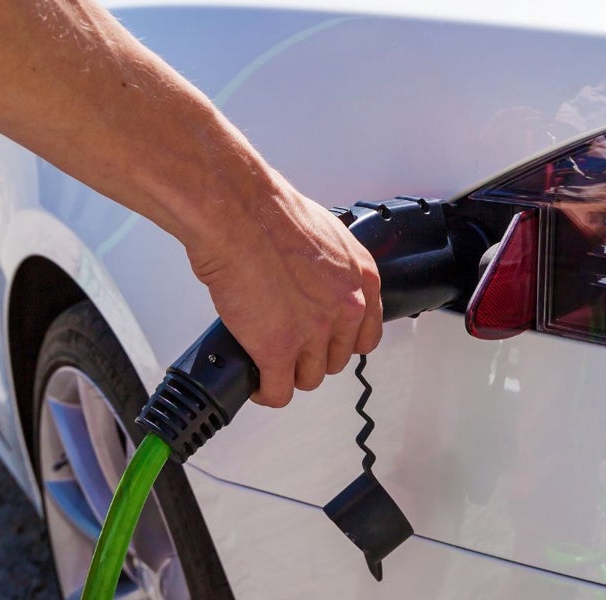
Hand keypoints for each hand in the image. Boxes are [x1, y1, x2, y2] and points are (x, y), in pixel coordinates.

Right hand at [188, 185, 382, 407]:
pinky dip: (265, 391)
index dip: (340, 342)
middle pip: (334, 359)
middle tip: (288, 345)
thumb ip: (328, 267)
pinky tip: (256, 381)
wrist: (238, 215)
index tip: (324, 342)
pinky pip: (278, 391)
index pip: (366, 335)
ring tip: (268, 362)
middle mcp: (345, 307)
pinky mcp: (278, 349)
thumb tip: (314, 282)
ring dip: (287, 373)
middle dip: (310, 355)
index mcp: (361, 278)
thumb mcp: (322, 234)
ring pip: (308, 378)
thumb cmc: (268, 213)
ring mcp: (313, 332)